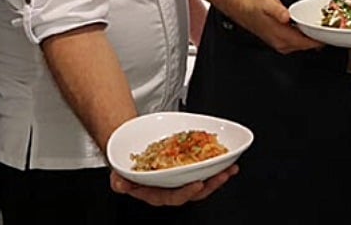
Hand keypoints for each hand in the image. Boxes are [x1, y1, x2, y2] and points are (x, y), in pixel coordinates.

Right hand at [109, 165, 237, 205]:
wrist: (128, 153)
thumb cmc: (126, 168)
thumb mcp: (119, 176)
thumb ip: (120, 182)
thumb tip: (121, 183)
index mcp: (158, 194)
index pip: (174, 197)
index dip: (187, 192)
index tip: (197, 185)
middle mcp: (172, 187)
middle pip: (195, 190)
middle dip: (211, 184)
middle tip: (224, 175)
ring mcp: (181, 177)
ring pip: (203, 179)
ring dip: (218, 174)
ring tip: (231, 167)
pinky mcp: (187, 165)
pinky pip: (203, 166)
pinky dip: (215, 162)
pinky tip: (226, 156)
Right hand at [239, 0, 322, 53]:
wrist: (246, 11)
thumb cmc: (258, 7)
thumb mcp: (269, 4)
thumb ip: (279, 11)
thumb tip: (286, 16)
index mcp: (281, 36)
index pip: (305, 43)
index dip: (318, 41)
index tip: (329, 37)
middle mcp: (282, 43)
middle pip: (305, 46)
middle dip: (318, 41)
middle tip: (330, 33)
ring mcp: (281, 45)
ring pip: (301, 46)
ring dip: (311, 41)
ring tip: (321, 32)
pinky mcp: (280, 43)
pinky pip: (296, 44)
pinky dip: (304, 39)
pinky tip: (307, 32)